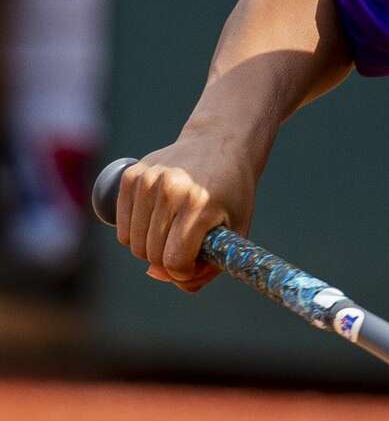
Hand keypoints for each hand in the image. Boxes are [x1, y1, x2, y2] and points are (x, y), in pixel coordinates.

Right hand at [115, 132, 257, 291]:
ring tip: (172, 234)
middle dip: (168, 262)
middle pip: (152, 254)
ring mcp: (147, 180)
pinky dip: (136, 234)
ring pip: (132, 243)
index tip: (195, 263)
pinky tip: (156, 223)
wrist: (219, 145)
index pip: (174, 260)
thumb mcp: (235, 235)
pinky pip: (122, 227)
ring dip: (151, 249)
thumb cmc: (231, 196)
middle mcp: (170, 190)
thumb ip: (205, 268)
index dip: (184, 272)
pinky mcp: (130, 175)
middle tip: (186, 247)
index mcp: (199, 205)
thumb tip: (157, 275)